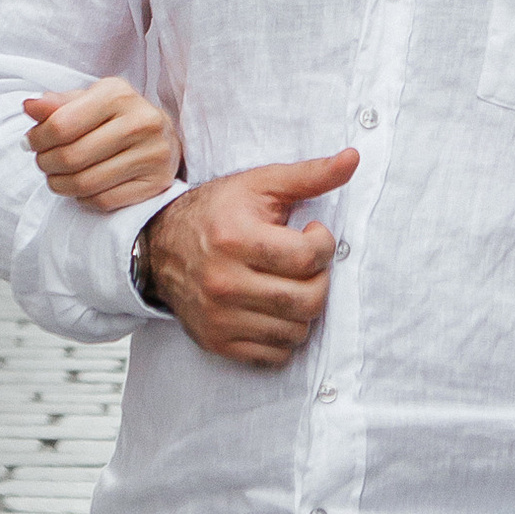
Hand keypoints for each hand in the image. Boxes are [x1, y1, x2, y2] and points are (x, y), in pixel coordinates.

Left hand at [26, 80, 180, 212]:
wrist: (165, 136)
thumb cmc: (117, 116)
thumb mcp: (89, 100)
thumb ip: (58, 104)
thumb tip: (29, 107)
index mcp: (119, 95)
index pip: (61, 125)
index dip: (38, 138)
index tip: (31, 143)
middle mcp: (140, 122)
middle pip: (71, 157)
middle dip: (46, 163)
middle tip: (43, 162)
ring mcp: (152, 154)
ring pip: (86, 183)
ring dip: (60, 185)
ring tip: (56, 178)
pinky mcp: (156, 183)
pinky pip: (104, 201)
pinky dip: (83, 199)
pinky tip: (81, 189)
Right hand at [143, 151, 360, 368]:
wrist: (160, 246)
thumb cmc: (218, 211)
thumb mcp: (260, 185)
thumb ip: (309, 175)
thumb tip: (353, 159)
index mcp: (235, 239)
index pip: (308, 258)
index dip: (324, 245)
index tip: (312, 234)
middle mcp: (223, 282)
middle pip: (306, 300)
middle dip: (320, 281)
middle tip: (307, 265)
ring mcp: (218, 317)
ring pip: (294, 331)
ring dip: (304, 309)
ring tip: (289, 284)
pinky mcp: (216, 341)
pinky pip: (274, 354)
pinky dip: (285, 336)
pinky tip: (276, 309)